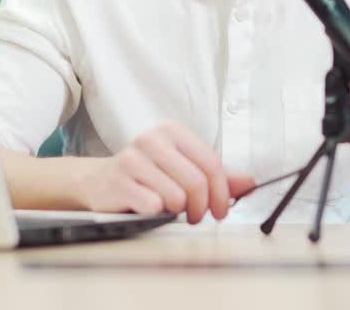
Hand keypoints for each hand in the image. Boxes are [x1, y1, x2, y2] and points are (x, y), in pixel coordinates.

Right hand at [76, 121, 255, 223]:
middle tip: (197, 217)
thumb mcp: (183, 169)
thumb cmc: (146, 175)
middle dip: (202, 208)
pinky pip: (152, 205)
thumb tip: (250, 182)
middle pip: (196, 182)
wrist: (99, 181)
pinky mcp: (118, 181)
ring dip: (178, 212)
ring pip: (176, 196)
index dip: (222, 193)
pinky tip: (149, 208)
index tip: (222, 210)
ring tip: (170, 209)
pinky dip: (155, 214)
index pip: (211, 163)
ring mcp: (132, 158)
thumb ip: (216, 176)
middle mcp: (151, 139)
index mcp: (172, 131)